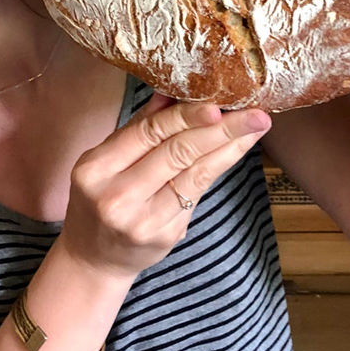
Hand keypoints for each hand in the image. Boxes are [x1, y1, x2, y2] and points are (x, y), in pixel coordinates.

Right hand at [59, 94, 272, 280]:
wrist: (93, 259)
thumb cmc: (99, 200)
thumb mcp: (105, 161)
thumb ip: (139, 127)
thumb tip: (172, 91)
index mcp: (96, 169)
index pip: (148, 132)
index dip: (186, 116)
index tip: (218, 103)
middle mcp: (118, 196)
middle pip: (177, 152)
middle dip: (221, 129)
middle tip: (255, 113)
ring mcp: (144, 220)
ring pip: (195, 175)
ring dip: (230, 148)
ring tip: (256, 128)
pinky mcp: (166, 236)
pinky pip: (197, 195)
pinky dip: (218, 169)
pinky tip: (234, 152)